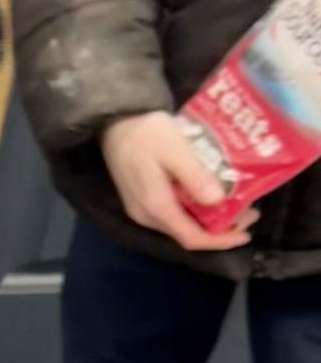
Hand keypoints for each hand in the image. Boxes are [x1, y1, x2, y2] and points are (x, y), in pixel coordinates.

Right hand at [99, 112, 254, 252]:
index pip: (191, 237)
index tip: (245, 232)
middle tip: (248, 212)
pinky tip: (209, 197)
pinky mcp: (142, 201)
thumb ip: (195, 176)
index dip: (220, 240)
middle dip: (220, 231)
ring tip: (234, 205)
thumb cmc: (146, 132)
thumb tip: (218, 200)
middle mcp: (147, 216)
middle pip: (187, 235)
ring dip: (208, 221)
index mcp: (156, 206)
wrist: (114, 122)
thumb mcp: (175, 149)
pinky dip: (195, 212)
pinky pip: (173, 216)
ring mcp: (142, 210)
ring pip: (180, 226)